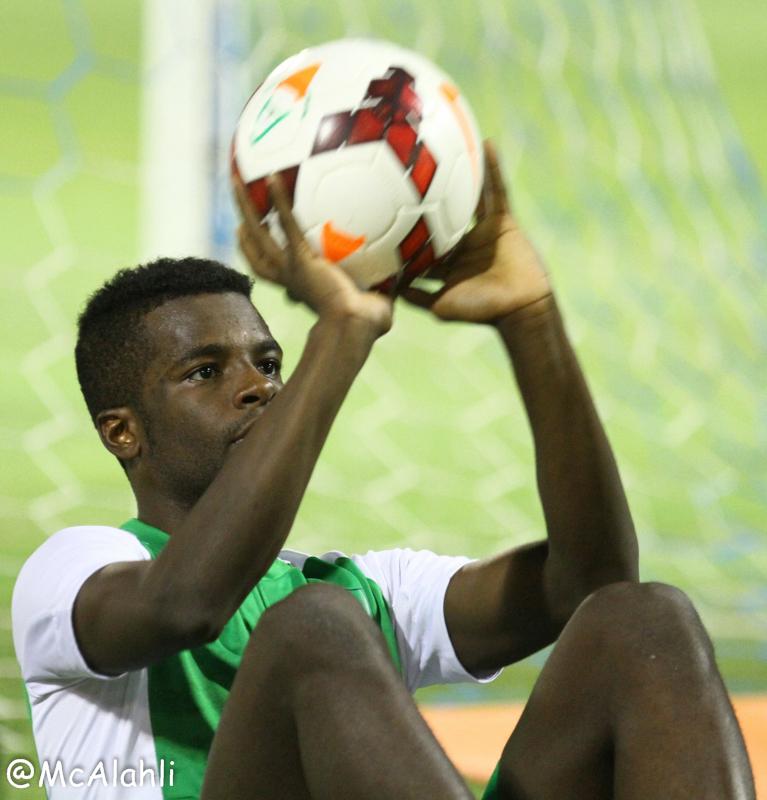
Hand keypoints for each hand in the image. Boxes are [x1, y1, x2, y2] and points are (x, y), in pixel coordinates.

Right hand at [233, 173, 392, 337]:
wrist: (355, 326)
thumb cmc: (367, 323)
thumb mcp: (372, 302)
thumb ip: (383, 288)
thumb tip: (406, 278)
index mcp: (300, 287)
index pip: (272, 270)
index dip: (259, 253)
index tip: (254, 235)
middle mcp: (288, 277)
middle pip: (255, 250)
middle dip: (244, 227)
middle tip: (239, 204)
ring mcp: (291, 268)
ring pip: (257, 234)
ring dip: (245, 207)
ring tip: (236, 181)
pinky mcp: (301, 258)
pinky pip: (286, 223)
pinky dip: (279, 200)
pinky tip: (272, 177)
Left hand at [401, 140, 551, 323]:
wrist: (519, 308)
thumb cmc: (480, 310)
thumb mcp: (440, 306)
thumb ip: (416, 297)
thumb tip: (386, 289)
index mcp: (446, 264)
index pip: (421, 244)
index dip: (405, 230)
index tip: (384, 212)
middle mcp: (461, 245)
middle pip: (439, 216)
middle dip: (424, 198)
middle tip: (405, 170)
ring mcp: (481, 231)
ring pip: (466, 199)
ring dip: (458, 175)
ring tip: (443, 148)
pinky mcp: (503, 222)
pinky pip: (498, 191)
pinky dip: (493, 169)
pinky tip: (486, 144)